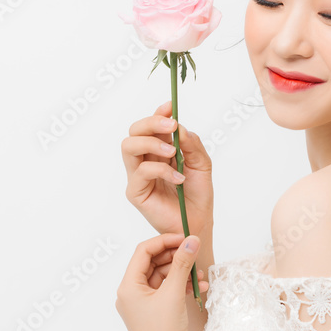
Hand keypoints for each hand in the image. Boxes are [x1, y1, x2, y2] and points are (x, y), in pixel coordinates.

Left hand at [115, 232, 209, 330]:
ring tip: (200, 275)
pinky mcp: (152, 311)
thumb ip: (182, 264)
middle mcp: (131, 293)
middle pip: (153, 263)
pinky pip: (166, 290)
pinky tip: (198, 286)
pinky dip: (181, 286)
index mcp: (128, 286)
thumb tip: (191, 240)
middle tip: (195, 252)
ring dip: (181, 272)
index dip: (165, 241)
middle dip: (176, 257)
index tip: (185, 237)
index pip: (143, 251)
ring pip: (162, 276)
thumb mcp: (174, 293)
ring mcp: (141, 303)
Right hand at [121, 100, 213, 239]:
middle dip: (151, 123)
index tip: (171, 107)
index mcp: (159, 151)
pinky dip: (161, 170)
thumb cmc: (198, 196)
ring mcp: (138, 176)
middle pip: (134, 131)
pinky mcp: (135, 192)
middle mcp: (146, 160)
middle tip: (171, 127)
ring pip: (128, 146)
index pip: (151, 127)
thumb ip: (191, 144)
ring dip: (151, 143)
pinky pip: (141, 171)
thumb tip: (179, 128)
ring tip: (173, 152)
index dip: (158, 114)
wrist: (198, 223)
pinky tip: (178, 178)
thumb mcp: (201, 164)